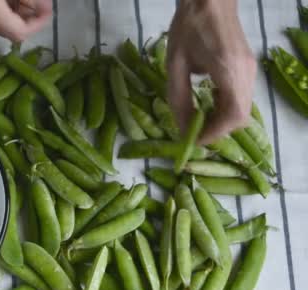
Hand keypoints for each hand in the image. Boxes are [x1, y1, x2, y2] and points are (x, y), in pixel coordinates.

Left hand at [167, 0, 256, 143]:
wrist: (209, 0)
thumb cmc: (188, 28)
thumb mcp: (175, 65)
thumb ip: (178, 98)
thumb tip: (181, 127)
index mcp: (228, 71)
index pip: (232, 115)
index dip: (215, 133)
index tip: (195, 140)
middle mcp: (245, 73)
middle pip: (241, 116)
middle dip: (218, 129)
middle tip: (195, 132)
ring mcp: (250, 69)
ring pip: (243, 108)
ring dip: (222, 119)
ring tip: (199, 120)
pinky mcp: (248, 67)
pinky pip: (242, 97)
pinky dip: (226, 107)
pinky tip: (208, 104)